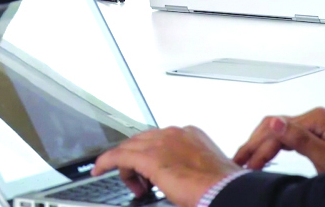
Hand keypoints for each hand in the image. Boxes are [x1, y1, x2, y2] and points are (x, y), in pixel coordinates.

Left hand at [92, 127, 239, 206]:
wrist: (226, 191)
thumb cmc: (221, 186)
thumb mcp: (205, 170)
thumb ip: (190, 167)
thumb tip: (183, 180)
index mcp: (190, 135)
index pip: (159, 139)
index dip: (150, 154)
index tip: (149, 169)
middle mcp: (174, 134)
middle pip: (143, 141)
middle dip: (137, 161)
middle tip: (141, 181)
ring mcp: (161, 143)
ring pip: (131, 148)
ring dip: (127, 167)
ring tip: (133, 185)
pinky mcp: (149, 157)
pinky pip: (119, 156)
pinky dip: (107, 162)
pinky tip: (99, 169)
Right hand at [233, 107, 324, 173]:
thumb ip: (300, 140)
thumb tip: (275, 121)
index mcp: (317, 119)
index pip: (277, 130)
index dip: (260, 148)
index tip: (249, 165)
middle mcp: (313, 118)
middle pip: (273, 126)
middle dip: (253, 144)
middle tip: (237, 161)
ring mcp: (313, 125)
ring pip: (275, 130)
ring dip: (258, 144)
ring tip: (244, 159)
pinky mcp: (313, 134)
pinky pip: (285, 136)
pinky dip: (270, 146)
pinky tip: (261, 155)